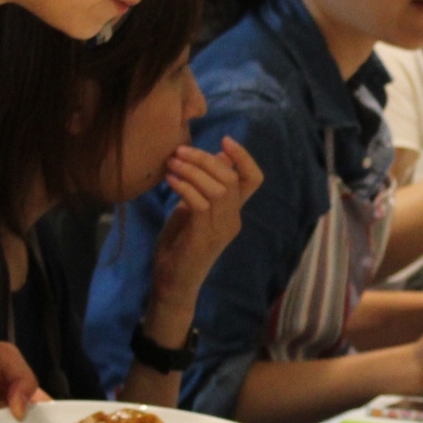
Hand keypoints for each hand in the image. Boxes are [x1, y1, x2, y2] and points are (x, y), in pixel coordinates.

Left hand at [153, 138, 261, 293]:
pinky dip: (184, 186)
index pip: (253, 180)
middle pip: (232, 178)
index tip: (224, 140)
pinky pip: (200, 203)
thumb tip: (216, 156)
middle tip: (180, 150)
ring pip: (218, 189)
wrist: (172, 282)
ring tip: (172, 162)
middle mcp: (233, 219)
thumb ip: (204, 186)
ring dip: (192, 170)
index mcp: (234, 212)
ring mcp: (220, 229)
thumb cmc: (179, 245)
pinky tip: (169, 179)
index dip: (244, 157)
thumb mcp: (192, 209)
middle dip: (205, 158)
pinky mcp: (204, 237)